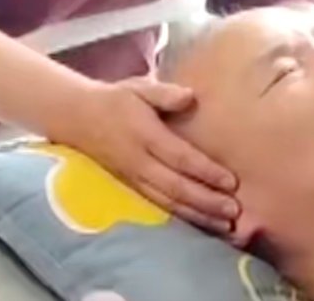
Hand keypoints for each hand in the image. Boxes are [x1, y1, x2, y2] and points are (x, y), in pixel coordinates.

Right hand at [58, 76, 239, 233]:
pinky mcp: (132, 188)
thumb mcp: (139, 88)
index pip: (180, 157)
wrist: (79, 119)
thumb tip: (190, 96)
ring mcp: (135, 179)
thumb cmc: (116, 100)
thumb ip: (165, 93)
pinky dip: (182, 217)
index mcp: (145, 135)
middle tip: (234, 211)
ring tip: (225, 225)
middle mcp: (140, 162)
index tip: (231, 181)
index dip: (206, 171)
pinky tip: (202, 223)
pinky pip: (160, 206)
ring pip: (169, 202)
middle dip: (207, 201)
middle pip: (177, 187)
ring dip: (198, 215)